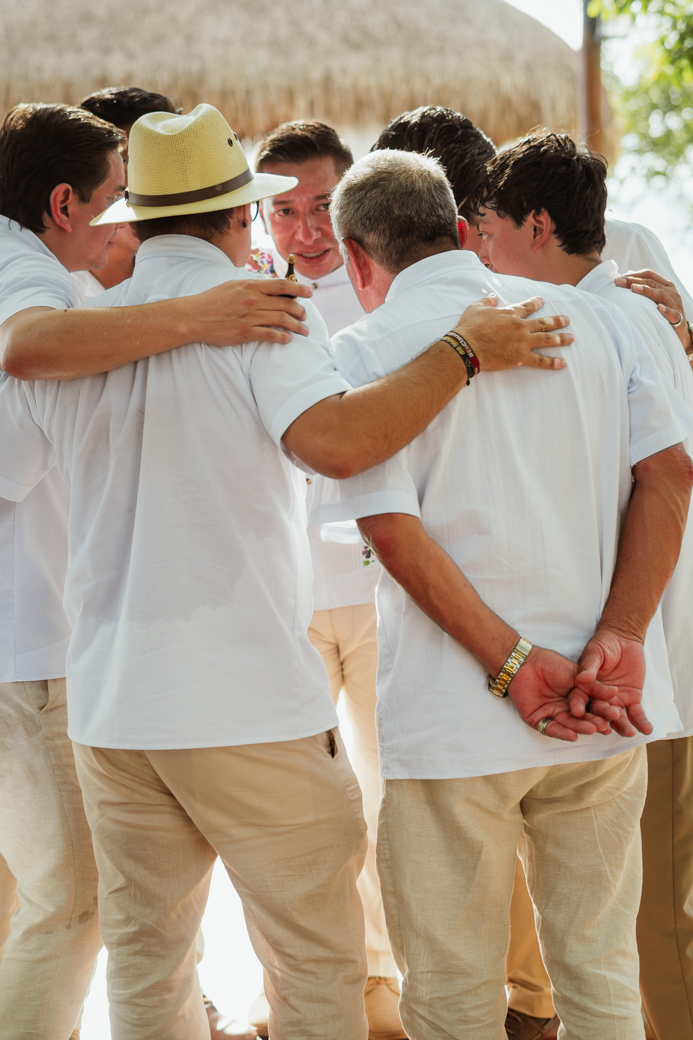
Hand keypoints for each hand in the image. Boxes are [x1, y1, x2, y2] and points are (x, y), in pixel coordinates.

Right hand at [189, 277, 312, 345]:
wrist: (195, 316)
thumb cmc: (212, 300)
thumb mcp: (233, 285)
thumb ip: (252, 285)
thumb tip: (268, 287)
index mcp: (251, 286)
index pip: (282, 285)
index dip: (299, 288)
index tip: (309, 293)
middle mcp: (253, 300)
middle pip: (286, 304)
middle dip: (300, 311)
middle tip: (305, 316)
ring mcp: (250, 317)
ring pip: (282, 320)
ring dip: (296, 326)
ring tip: (304, 330)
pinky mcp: (245, 333)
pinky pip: (270, 335)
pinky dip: (282, 337)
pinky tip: (288, 339)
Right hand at [454, 294, 572, 371]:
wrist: (467, 347)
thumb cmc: (469, 328)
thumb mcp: (476, 308)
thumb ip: (487, 301)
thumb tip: (493, 296)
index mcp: (510, 314)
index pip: (527, 307)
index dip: (536, 303)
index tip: (542, 300)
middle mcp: (520, 326)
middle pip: (543, 322)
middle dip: (557, 321)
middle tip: (567, 320)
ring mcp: (522, 342)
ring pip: (546, 339)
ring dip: (560, 339)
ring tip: (571, 338)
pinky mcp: (521, 357)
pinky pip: (540, 360)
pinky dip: (551, 362)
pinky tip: (562, 363)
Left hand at [507, 646, 611, 741]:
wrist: (525, 662)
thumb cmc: (551, 665)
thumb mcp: (576, 675)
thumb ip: (593, 685)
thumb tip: (615, 692)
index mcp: (577, 698)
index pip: (593, 706)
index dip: (603, 710)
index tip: (616, 714)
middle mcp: (567, 709)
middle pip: (583, 718)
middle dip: (594, 722)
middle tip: (604, 725)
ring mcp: (553, 715)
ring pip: (569, 724)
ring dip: (580, 728)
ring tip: (592, 729)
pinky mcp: (539, 721)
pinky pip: (552, 729)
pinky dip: (562, 732)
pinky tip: (573, 735)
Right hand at [570, 630, 651, 737]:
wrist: (624, 640)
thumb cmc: (604, 644)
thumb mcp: (595, 653)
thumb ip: (589, 666)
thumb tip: (580, 679)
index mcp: (584, 688)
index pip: (579, 699)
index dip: (578, 705)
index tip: (578, 712)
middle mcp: (597, 698)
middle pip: (598, 711)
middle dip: (601, 719)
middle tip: (604, 727)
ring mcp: (615, 701)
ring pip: (617, 717)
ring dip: (622, 726)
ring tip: (629, 732)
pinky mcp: (631, 700)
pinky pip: (636, 714)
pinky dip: (641, 722)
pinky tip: (647, 730)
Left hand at [615, 269, 690, 351]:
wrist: (680, 329)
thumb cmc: (663, 311)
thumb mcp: (655, 297)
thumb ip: (644, 287)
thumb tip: (628, 275)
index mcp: (665, 285)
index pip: (650, 275)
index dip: (634, 275)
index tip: (619, 277)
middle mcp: (671, 292)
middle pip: (652, 283)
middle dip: (634, 281)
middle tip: (619, 281)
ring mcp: (675, 304)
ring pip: (662, 294)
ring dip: (647, 291)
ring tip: (633, 288)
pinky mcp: (677, 318)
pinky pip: (672, 314)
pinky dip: (666, 310)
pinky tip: (658, 308)